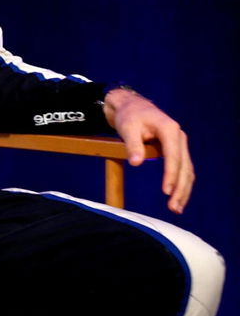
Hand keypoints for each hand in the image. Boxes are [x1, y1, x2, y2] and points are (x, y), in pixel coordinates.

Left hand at [102, 88, 193, 212]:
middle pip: (184, 167)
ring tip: (176, 208)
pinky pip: (183, 169)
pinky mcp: (176, 150)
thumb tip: (136, 163)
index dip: (171, 174)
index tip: (166, 191)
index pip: (173, 156)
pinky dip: (181, 183)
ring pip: (187, 170)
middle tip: (173, 207)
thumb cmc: (129, 116)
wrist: (132, 107)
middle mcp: (179, 137)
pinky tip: (177, 197)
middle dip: (180, 188)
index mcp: (169, 129)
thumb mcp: (127, 127)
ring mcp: (180, 144)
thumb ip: (133, 145)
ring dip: (183, 190)